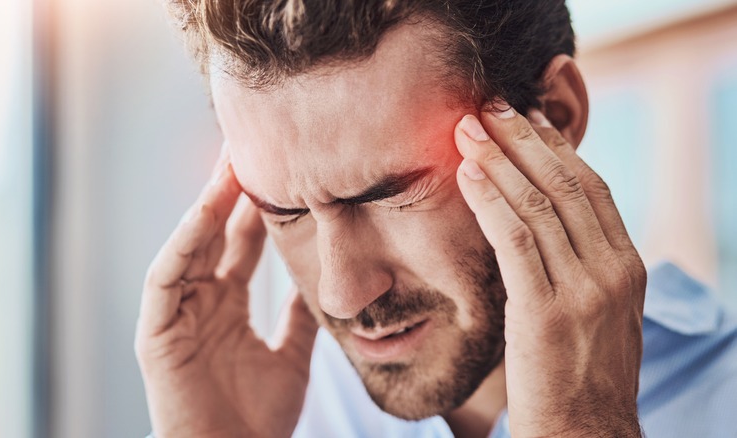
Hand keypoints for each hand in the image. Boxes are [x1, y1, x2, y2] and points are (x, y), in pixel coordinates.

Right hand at [135, 156, 318, 437]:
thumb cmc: (258, 419)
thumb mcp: (291, 356)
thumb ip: (300, 317)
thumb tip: (319, 281)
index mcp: (229, 306)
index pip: (243, 243)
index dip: (260, 207)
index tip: (283, 168)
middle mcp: (201, 301)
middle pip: (216, 233)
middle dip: (233, 191)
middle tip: (253, 145)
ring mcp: (177, 313)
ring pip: (190, 244)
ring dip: (208, 203)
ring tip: (230, 163)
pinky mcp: (156, 330)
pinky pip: (168, 275)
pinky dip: (185, 240)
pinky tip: (206, 208)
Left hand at [453, 106, 645, 435]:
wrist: (587, 434)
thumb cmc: (582, 374)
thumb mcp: (599, 312)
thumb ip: (584, 266)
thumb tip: (551, 225)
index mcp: (627, 266)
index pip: (590, 188)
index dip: (556, 147)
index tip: (526, 117)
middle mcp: (612, 270)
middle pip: (564, 184)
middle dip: (523, 138)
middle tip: (490, 105)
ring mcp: (583, 290)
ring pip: (537, 204)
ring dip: (498, 159)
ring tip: (468, 128)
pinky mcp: (547, 311)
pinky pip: (515, 239)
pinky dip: (489, 200)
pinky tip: (467, 174)